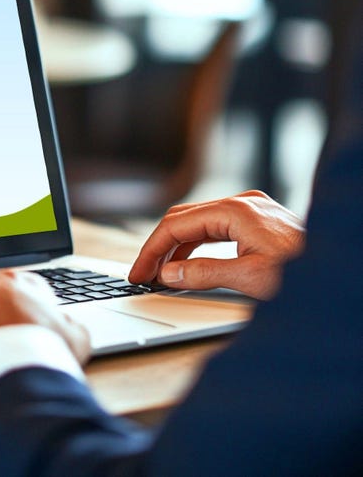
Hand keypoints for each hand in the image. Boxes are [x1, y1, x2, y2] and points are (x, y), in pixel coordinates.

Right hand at [128, 190, 305, 299]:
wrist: (344, 272)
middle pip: (184, 219)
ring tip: (161, 273)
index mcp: (235, 210)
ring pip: (199, 223)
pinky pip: (216, 229)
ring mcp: (251, 210)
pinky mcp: (259, 222)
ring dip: (177, 247)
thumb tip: (168, 273)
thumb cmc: (307, 273)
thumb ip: (203, 273)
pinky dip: (198, 246)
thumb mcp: (250, 278)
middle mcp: (242, 203)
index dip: (152, 249)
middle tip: (143, 273)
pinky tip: (188, 264)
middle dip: (160, 246)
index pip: (177, 224)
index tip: (138, 272)